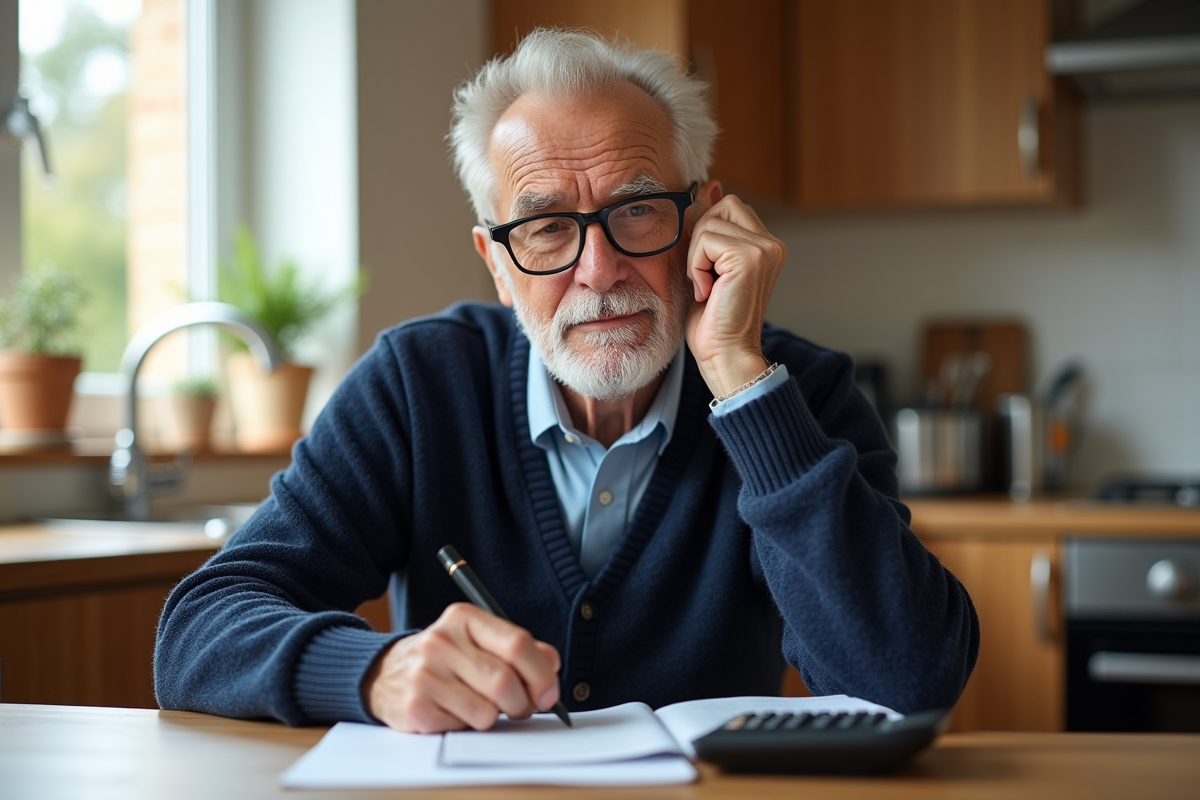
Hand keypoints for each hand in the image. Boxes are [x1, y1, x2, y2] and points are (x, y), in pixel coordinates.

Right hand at [362, 603, 562, 732]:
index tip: (550, 693)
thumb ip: (517, 649)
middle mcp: (441, 641)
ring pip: (486, 710)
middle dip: (523, 703)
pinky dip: (468, 726)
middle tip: (522, 708)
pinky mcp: (415, 706)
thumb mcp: (478, 641)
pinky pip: (463, 727)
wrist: (384, 674)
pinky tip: (454, 712)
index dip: (541, 673)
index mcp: (464, 618)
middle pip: (505, 681)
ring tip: (480, 706)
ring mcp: (425, 673)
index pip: (517, 643)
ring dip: (494, 717)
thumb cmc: (445, 660)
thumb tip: (551, 665)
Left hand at [684, 192, 786, 397]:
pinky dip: (697, 266)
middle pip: (721, 206)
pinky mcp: (752, 257)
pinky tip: (709, 292)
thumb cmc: (712, 319)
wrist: (724, 355)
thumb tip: (709, 185)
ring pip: (709, 223)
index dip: (705, 233)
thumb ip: (710, 227)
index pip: (727, 206)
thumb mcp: (705, 264)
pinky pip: (706, 240)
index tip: (707, 271)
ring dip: (696, 257)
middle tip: (706, 279)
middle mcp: (773, 244)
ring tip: (708, 287)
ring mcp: (766, 249)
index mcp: (766, 244)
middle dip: (700, 240)